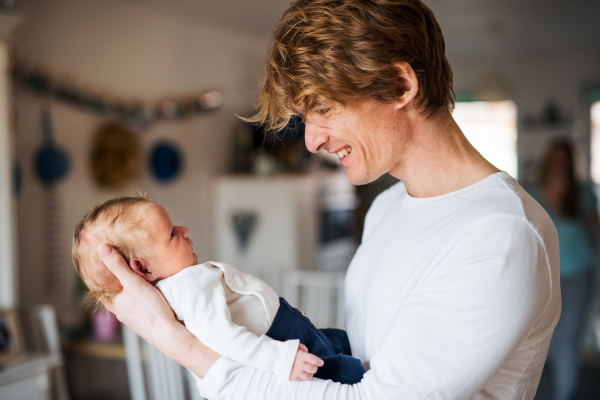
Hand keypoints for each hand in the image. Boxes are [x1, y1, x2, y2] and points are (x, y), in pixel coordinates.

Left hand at [97, 244, 219, 376]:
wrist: (169, 333)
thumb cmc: (151, 310)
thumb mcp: (134, 283)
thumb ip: (118, 266)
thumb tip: (102, 249)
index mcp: (113, 304)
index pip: (100, 288)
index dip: (101, 276)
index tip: (103, 265)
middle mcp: (120, 312)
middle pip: (115, 293)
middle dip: (119, 281)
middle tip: (124, 267)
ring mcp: (132, 318)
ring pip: (128, 300)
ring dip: (131, 290)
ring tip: (138, 277)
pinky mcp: (145, 320)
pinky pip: (139, 305)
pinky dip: (141, 297)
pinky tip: (150, 292)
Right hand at [289, 343, 323, 380]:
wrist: (274, 357)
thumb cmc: (286, 350)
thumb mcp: (295, 345)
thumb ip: (303, 348)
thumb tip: (307, 352)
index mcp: (301, 356)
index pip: (314, 360)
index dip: (319, 362)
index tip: (321, 362)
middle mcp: (300, 365)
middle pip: (313, 369)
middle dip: (315, 368)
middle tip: (313, 366)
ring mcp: (296, 372)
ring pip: (309, 377)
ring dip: (310, 374)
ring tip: (308, 371)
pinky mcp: (293, 377)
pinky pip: (302, 380)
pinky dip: (304, 377)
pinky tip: (302, 373)